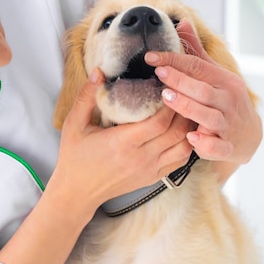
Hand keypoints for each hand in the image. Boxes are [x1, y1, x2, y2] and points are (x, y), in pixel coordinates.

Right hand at [51, 69, 192, 212]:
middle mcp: (141, 158)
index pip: (159, 122)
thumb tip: (99, 71)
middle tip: (184, 92)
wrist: (78, 192)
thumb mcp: (75, 124)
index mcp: (122, 143)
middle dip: (184, 110)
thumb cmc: (75, 156)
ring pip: (184, 147)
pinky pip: (180, 161)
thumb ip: (87, 96)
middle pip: (176, 132)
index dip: (169, 103)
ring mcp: (150, 170)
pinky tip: (184, 130)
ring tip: (186, 108)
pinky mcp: (154, 177)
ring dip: (189, 127)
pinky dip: (187, 144)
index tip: (168, 86)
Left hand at [144, 20, 261, 168]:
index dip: (174, 60)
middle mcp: (229, 101)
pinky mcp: (228, 147)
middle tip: (158, 73)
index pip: (198, 66)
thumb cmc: (226, 101)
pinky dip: (205, 143)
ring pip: (209, 116)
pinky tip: (191, 138)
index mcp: (225, 81)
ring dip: (187, 107)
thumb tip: (182, 22)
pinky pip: (218, 146)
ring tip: (167, 98)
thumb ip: (197, 53)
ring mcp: (229, 125)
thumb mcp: (215, 76)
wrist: (250, 135)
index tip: (151, 57)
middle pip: (203, 89)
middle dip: (180, 81)